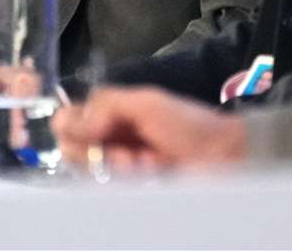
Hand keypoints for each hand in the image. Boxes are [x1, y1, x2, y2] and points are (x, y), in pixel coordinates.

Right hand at [52, 86, 247, 171]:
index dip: (72, 125)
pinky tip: (148, 174)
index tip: (92, 129)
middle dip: (94, 149)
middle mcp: (109, 140)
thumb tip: (69, 122)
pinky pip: (106, 189)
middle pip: (71, 148)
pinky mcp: (127, 189)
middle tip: (125, 151)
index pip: (69, 119)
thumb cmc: (187, 124)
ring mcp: (118, 167)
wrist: (222, 156)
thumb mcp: (146, 101)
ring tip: (142, 163)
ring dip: (112, 166)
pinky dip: (125, 181)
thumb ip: (105, 104)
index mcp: (111, 113)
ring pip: (87, 171)